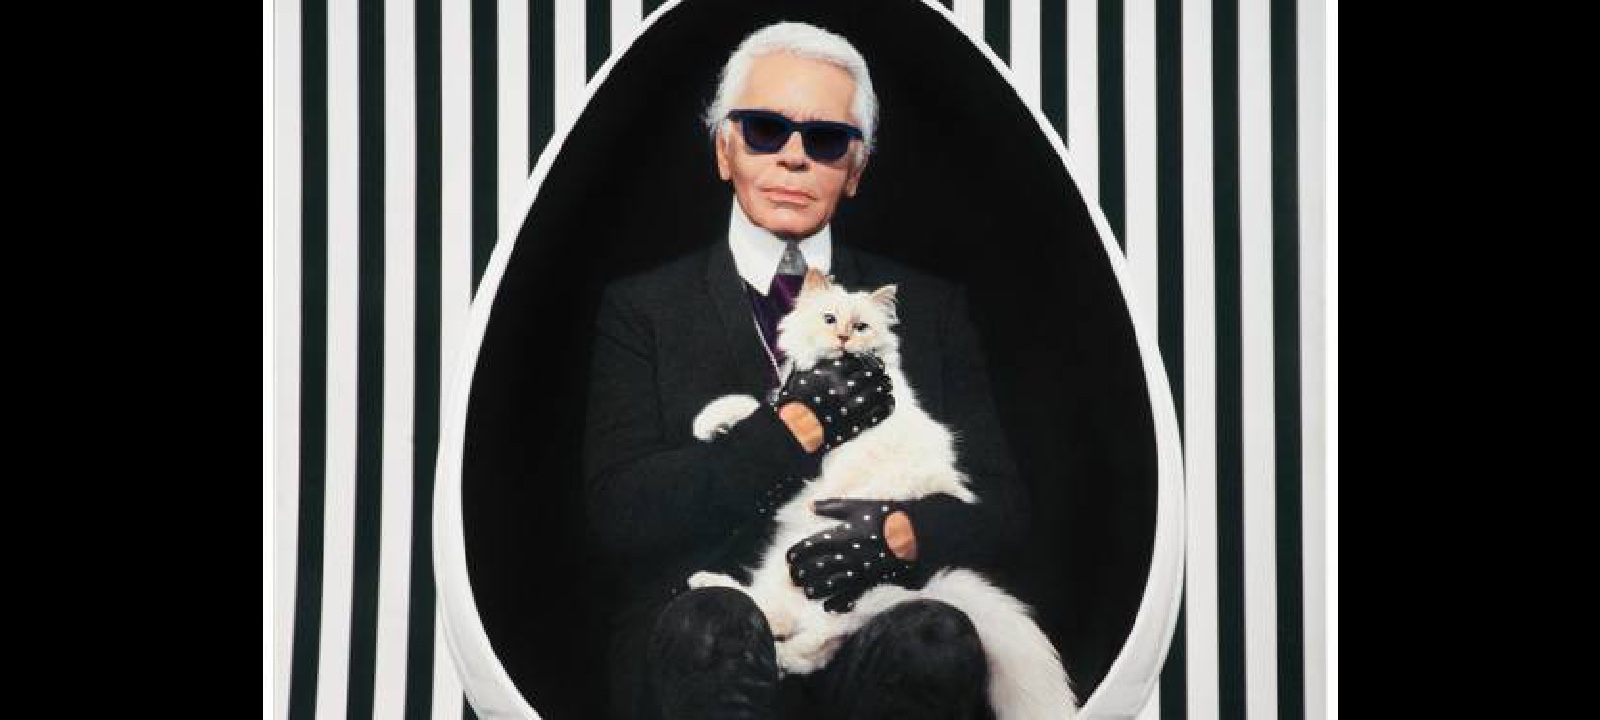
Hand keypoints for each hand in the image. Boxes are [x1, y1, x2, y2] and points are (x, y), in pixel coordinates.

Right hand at [774, 353, 893, 452]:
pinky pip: (877, 413)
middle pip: (870, 374)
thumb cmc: (794, 402)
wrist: (792, 430)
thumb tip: (836, 355)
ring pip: (877, 392)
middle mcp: (843, 388)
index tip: (869, 359)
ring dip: (885, 386)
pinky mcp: (855, 423)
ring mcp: (851, 406)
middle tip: (882, 369)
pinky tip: (889, 401)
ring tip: (887, 384)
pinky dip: (886, 406)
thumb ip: (821, 365)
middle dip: (878, 370)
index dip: (866, 359)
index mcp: (830, 374)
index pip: (856, 361)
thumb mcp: (802, 376)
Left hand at [786, 498, 917, 611]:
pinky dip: (840, 603)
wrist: (923, 533)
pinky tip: (830, 607)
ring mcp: (861, 570)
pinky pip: (853, 595)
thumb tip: (810, 505)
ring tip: (807, 592)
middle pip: (817, 567)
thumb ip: (834, 507)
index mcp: (844, 534)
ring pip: (831, 584)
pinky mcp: (874, 581)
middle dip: (802, 573)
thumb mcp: (861, 506)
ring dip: (816, 590)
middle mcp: (849, 554)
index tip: (789, 559)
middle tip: (792, 578)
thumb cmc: (891, 516)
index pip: (811, 545)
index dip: (797, 553)